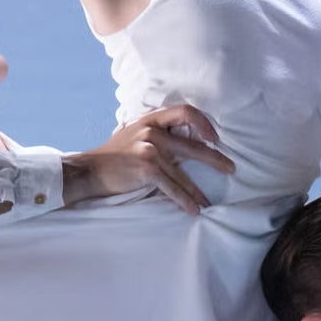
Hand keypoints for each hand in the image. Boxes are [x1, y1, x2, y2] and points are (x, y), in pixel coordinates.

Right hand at [63, 105, 237, 213]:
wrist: (89, 170)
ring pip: (183, 172)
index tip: (215, 138)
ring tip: (208, 201)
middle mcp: (152, 130)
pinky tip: (193, 210)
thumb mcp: (135, 134)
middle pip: (193, 144)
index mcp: (152, 119)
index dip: (204, 123)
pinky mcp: (146, 169)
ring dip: (198, 190)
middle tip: (230, 168)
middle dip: (215, 158)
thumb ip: (158, 133)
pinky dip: (184, 200)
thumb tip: (186, 140)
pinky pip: (172, 187)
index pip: (185, 111)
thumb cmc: (114, 155)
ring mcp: (149, 149)